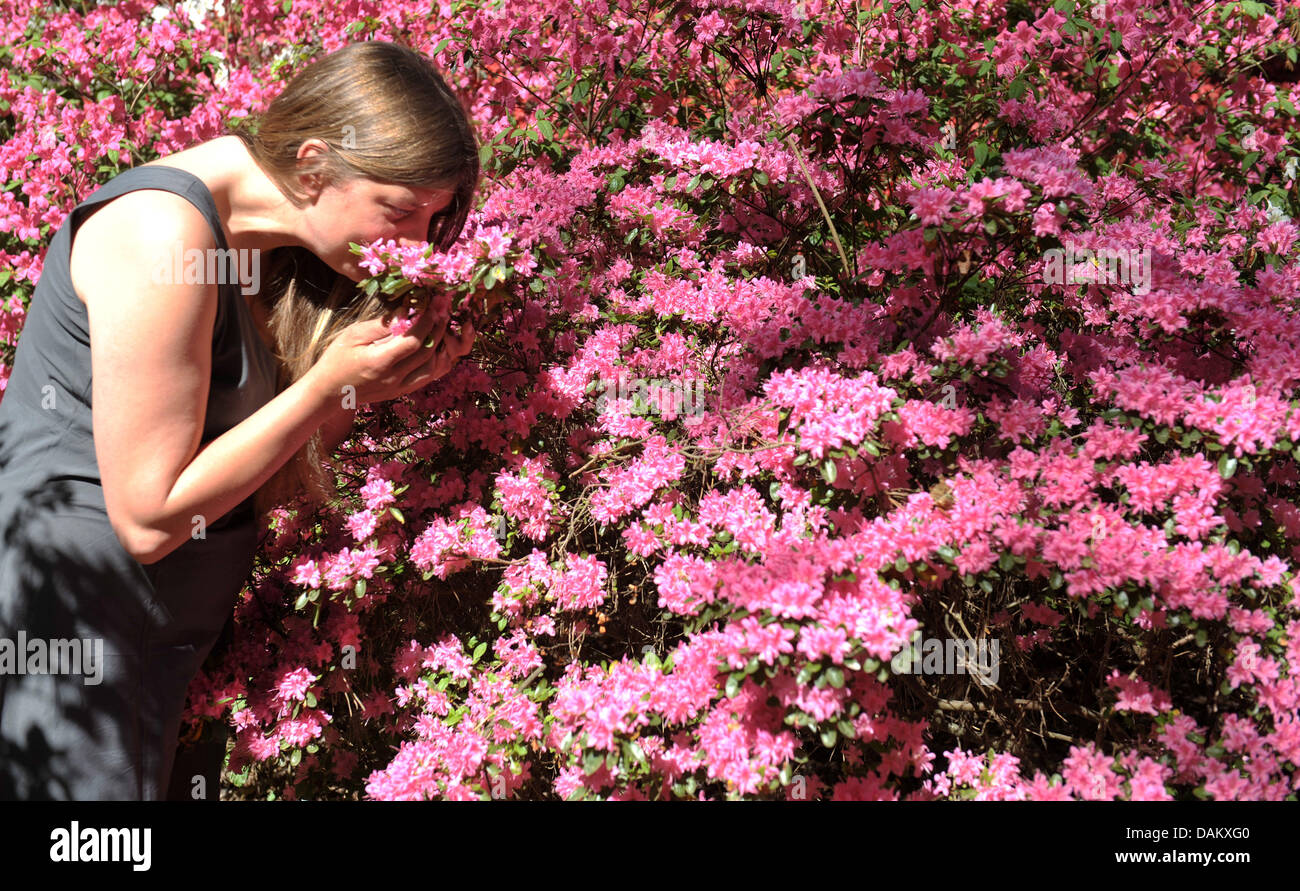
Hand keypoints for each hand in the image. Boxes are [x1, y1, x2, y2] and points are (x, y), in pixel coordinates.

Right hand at [306, 295, 475, 408]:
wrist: (329, 392)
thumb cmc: (336, 359)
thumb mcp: (353, 335)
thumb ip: (381, 325)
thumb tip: (405, 311)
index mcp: (380, 362)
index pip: (413, 341)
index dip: (427, 322)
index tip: (432, 306)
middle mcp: (393, 378)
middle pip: (427, 354)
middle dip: (438, 331)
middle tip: (443, 313)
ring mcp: (399, 388)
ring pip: (433, 369)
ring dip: (442, 348)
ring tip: (442, 328)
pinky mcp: (401, 392)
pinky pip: (427, 378)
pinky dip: (437, 363)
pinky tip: (438, 347)